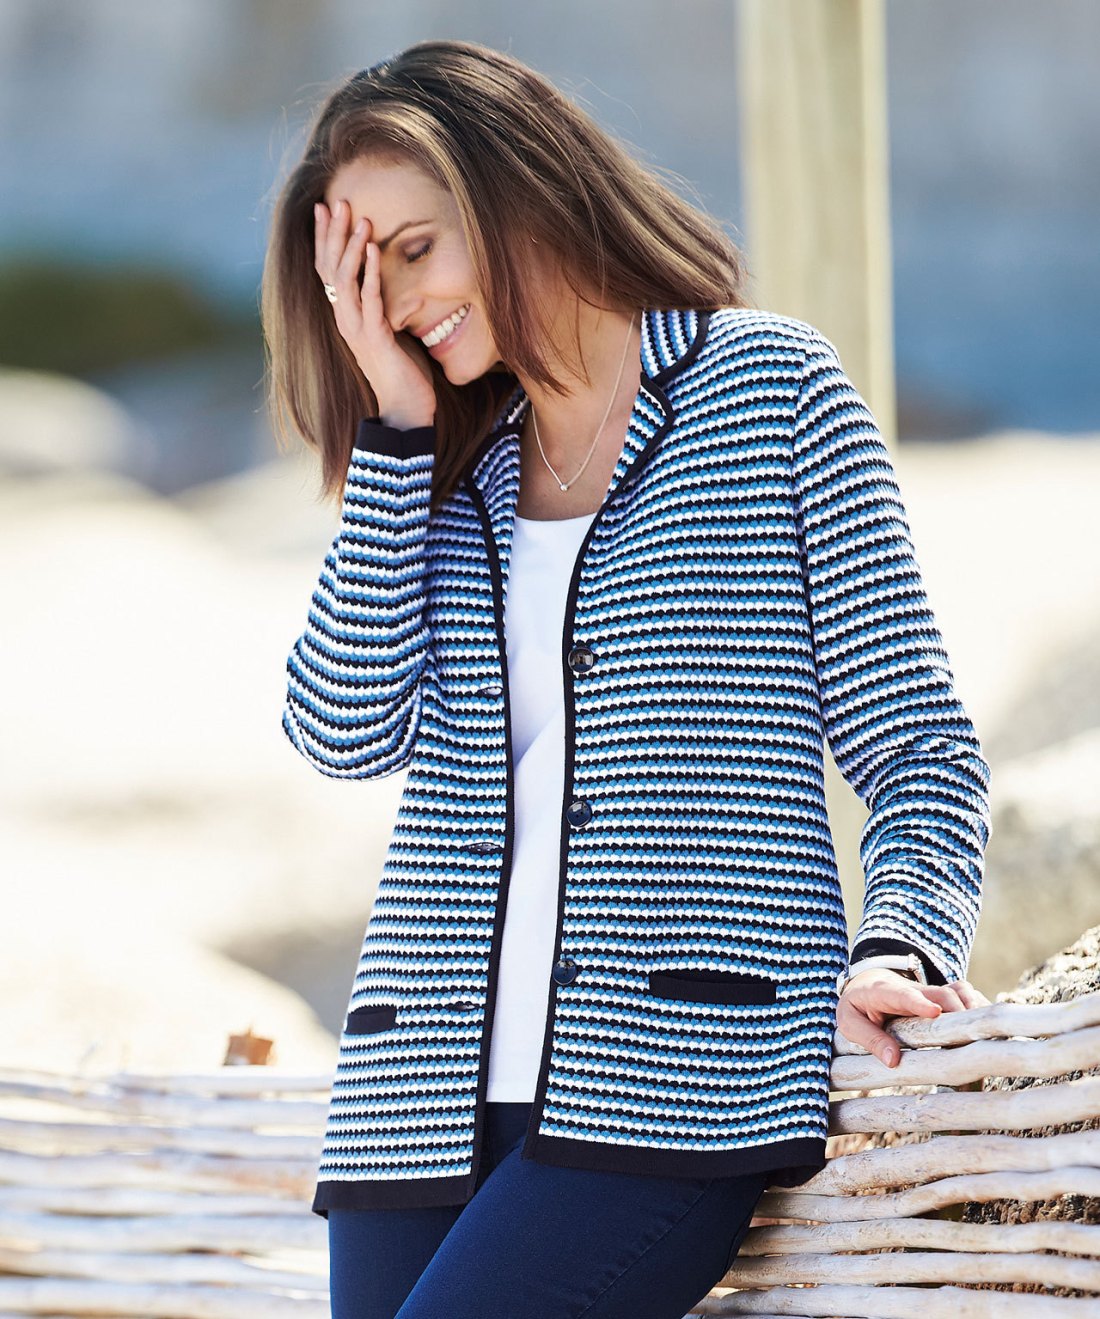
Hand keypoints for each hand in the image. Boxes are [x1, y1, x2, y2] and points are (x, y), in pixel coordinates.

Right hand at [314, 199, 437, 427]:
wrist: (405, 411)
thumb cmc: (402, 373)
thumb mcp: (390, 331)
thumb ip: (385, 307)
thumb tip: (397, 283)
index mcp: (345, 316)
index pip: (328, 270)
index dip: (325, 238)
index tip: (325, 207)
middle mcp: (344, 320)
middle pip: (330, 268)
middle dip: (333, 233)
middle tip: (337, 201)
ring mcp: (356, 329)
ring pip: (344, 280)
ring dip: (352, 247)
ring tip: (359, 218)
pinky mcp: (374, 339)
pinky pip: (369, 300)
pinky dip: (371, 273)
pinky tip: (375, 250)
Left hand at [836, 969, 989, 1067]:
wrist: (866, 983)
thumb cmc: (857, 1006)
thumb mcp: (849, 1022)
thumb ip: (869, 1039)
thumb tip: (893, 1061)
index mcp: (883, 992)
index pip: (903, 994)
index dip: (919, 1002)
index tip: (934, 1012)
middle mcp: (913, 988)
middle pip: (942, 994)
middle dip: (959, 1012)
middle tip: (973, 1039)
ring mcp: (930, 992)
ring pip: (960, 992)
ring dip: (975, 1010)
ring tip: (987, 1037)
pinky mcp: (943, 997)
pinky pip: (967, 997)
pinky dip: (980, 1010)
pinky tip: (990, 1032)